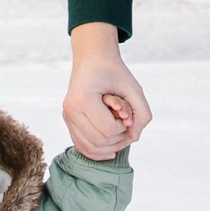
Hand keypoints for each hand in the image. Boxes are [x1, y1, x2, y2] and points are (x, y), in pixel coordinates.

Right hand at [64, 24, 149, 158]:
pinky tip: (110, 149)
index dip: (124, 127)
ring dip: (110, 147)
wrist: (92, 59)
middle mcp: (71, 109)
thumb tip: (135, 138)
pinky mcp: (68, 121)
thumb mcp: (134, 88)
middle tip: (127, 125)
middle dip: (118, 138)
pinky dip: (97, 151)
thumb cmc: (114, 72)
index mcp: (84, 98)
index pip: (108, 130)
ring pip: (89, 148)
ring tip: (122, 135)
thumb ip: (142, 113)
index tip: (127, 114)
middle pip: (98, 142)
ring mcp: (67, 116)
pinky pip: (81, 146)